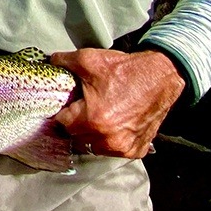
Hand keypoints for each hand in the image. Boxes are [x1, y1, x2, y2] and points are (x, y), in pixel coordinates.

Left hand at [49, 48, 182, 158]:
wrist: (161, 76)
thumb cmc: (126, 70)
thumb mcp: (89, 60)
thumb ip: (63, 62)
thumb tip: (49, 62)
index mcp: (92, 120)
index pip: (62, 125)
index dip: (62, 113)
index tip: (66, 107)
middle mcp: (107, 139)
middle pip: (77, 138)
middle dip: (77, 124)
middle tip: (84, 109)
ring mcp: (123, 147)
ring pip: (96, 147)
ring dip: (94, 135)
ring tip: (100, 116)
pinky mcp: (137, 149)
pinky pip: (116, 151)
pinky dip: (113, 141)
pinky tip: (116, 124)